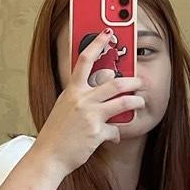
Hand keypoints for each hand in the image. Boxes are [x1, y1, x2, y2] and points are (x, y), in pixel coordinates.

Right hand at [34, 30, 144, 178]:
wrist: (49, 156)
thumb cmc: (57, 132)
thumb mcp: (65, 106)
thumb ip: (83, 94)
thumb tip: (107, 80)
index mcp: (72, 90)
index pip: (85, 60)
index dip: (97, 44)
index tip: (107, 33)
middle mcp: (81, 100)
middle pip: (114, 82)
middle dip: (132, 81)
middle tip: (139, 82)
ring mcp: (90, 116)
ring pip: (122, 102)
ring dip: (136, 101)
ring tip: (140, 102)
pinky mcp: (97, 133)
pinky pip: (115, 130)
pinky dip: (117, 134)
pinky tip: (114, 136)